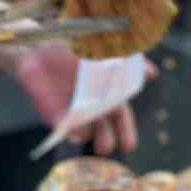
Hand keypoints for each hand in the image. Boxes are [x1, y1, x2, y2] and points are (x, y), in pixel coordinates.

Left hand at [12, 43, 149, 155]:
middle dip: (106, 142)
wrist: (38, 42)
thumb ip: (127, 62)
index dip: (125, 132)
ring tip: (86, 132)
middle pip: (103, 131)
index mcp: (106, 93)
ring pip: (83, 132)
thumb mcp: (103, 50)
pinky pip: (60, 127)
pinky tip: (71, 129)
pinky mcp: (51, 112)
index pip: (120, 118)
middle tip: (105, 148)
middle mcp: (90, 106)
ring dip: (86, 134)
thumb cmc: (73, 45)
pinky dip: (67, 130)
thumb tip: (152, 73)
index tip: (129, 145)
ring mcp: (71, 111)